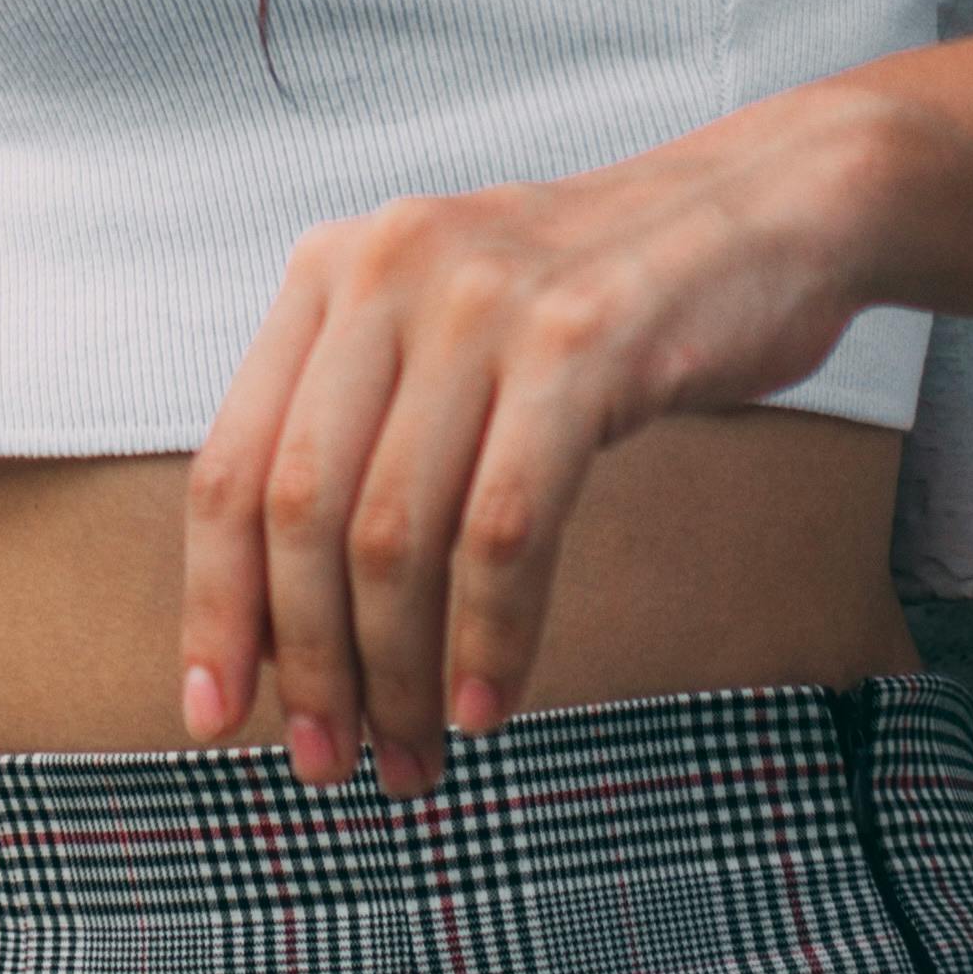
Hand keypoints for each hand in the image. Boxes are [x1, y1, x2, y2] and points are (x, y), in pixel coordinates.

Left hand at [176, 96, 882, 797]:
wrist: (758, 209)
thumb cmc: (591, 306)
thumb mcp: (443, 331)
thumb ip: (360, 434)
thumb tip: (280, 622)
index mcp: (330, 269)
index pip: (232, 463)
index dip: (216, 603)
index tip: (214, 714)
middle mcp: (388, 269)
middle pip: (302, 510)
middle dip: (307, 662)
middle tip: (327, 764)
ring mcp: (484, 301)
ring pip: (395, 531)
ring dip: (394, 673)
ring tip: (412, 757)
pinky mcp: (582, 343)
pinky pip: (505, 528)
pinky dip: (487, 636)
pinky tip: (486, 701)